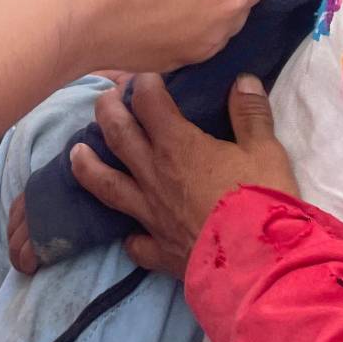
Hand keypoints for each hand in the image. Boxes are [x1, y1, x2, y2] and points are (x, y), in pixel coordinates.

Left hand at [71, 73, 298, 277]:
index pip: (149, 103)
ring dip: (89, 166)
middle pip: (118, 136)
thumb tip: (243, 79)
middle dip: (107, 112)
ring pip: (107, 186)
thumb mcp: (265, 150)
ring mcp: (151, 215)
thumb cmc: (261, 202)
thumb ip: (250, 113)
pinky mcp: (158, 251)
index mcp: (178, 145)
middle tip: (103, 99)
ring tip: (76, 152)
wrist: (257, 266)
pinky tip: (129, 235)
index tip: (144, 76)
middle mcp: (154, 175)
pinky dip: (130, 237)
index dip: (144, 84)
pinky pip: (135, 243)